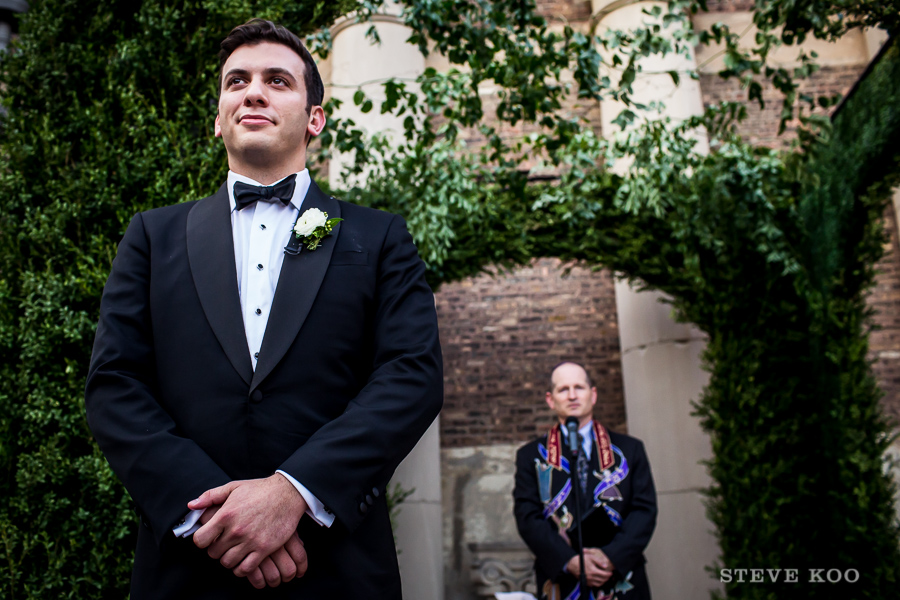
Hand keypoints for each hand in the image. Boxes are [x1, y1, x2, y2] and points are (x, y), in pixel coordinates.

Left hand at [190, 474, 308, 583]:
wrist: (287, 493)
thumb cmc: (260, 490)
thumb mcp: (233, 487)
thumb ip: (210, 496)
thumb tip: (191, 505)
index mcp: (226, 514)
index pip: (200, 540)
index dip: (202, 541)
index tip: (209, 537)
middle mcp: (236, 530)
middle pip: (213, 553)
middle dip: (216, 549)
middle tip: (224, 543)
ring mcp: (250, 541)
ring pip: (228, 563)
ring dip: (229, 559)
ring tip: (235, 550)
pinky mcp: (264, 548)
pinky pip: (245, 569)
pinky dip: (241, 568)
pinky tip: (244, 559)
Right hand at [566, 548, 613, 587]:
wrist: (571, 565)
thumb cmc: (581, 559)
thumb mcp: (590, 557)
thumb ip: (599, 561)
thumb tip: (606, 566)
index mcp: (593, 571)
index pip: (604, 575)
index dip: (609, 574)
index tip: (611, 572)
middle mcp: (591, 577)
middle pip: (603, 580)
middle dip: (607, 578)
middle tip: (609, 575)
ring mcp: (588, 581)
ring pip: (599, 584)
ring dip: (604, 581)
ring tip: (605, 577)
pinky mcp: (586, 582)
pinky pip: (594, 585)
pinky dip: (598, 583)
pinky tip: (599, 579)